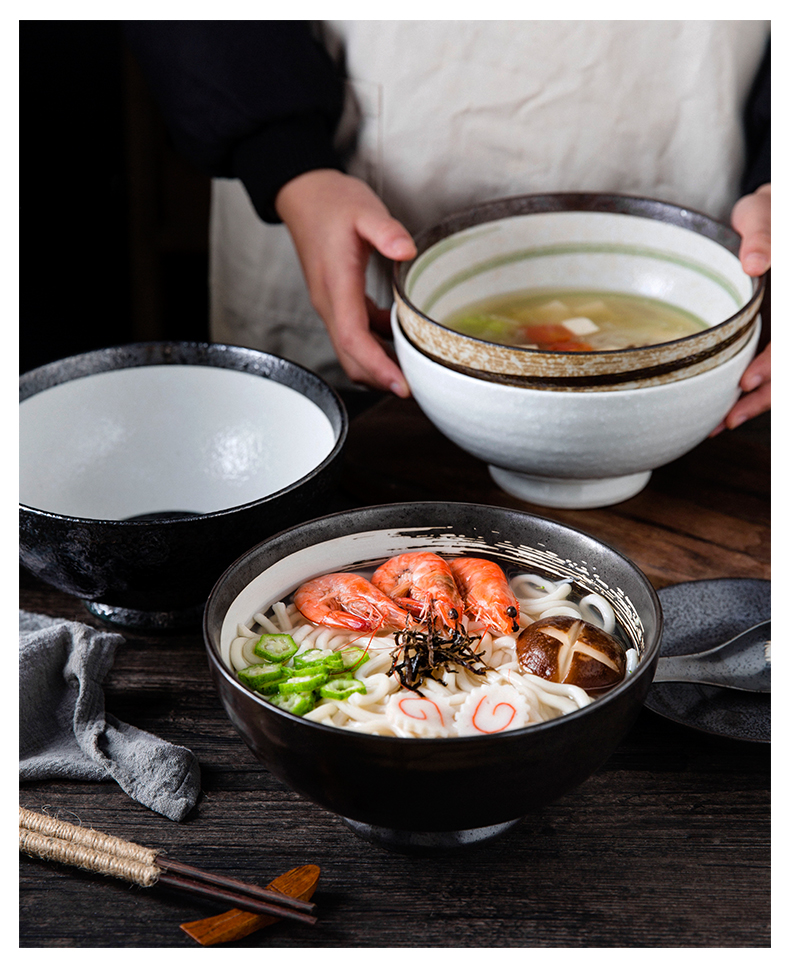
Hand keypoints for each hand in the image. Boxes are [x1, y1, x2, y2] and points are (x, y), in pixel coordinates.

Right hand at [275, 169, 416, 395]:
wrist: (304, 195)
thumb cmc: (332, 203)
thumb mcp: (364, 209)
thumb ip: (386, 231)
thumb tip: (407, 251)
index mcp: (336, 286)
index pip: (354, 340)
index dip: (377, 367)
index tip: (401, 385)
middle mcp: (330, 304)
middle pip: (352, 357)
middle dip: (382, 378)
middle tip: (418, 388)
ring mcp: (332, 306)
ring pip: (352, 351)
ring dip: (379, 366)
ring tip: (414, 371)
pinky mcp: (337, 303)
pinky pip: (356, 336)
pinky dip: (377, 346)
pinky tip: (401, 339)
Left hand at [711, 183, 770, 434]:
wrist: (779, 211)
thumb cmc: (773, 207)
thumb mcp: (766, 209)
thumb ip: (763, 231)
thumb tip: (754, 263)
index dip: (775, 362)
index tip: (746, 381)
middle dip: (766, 396)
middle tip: (727, 420)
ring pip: (789, 373)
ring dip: (762, 401)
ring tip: (723, 424)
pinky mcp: (782, 332)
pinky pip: (779, 366)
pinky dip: (762, 390)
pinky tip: (732, 407)